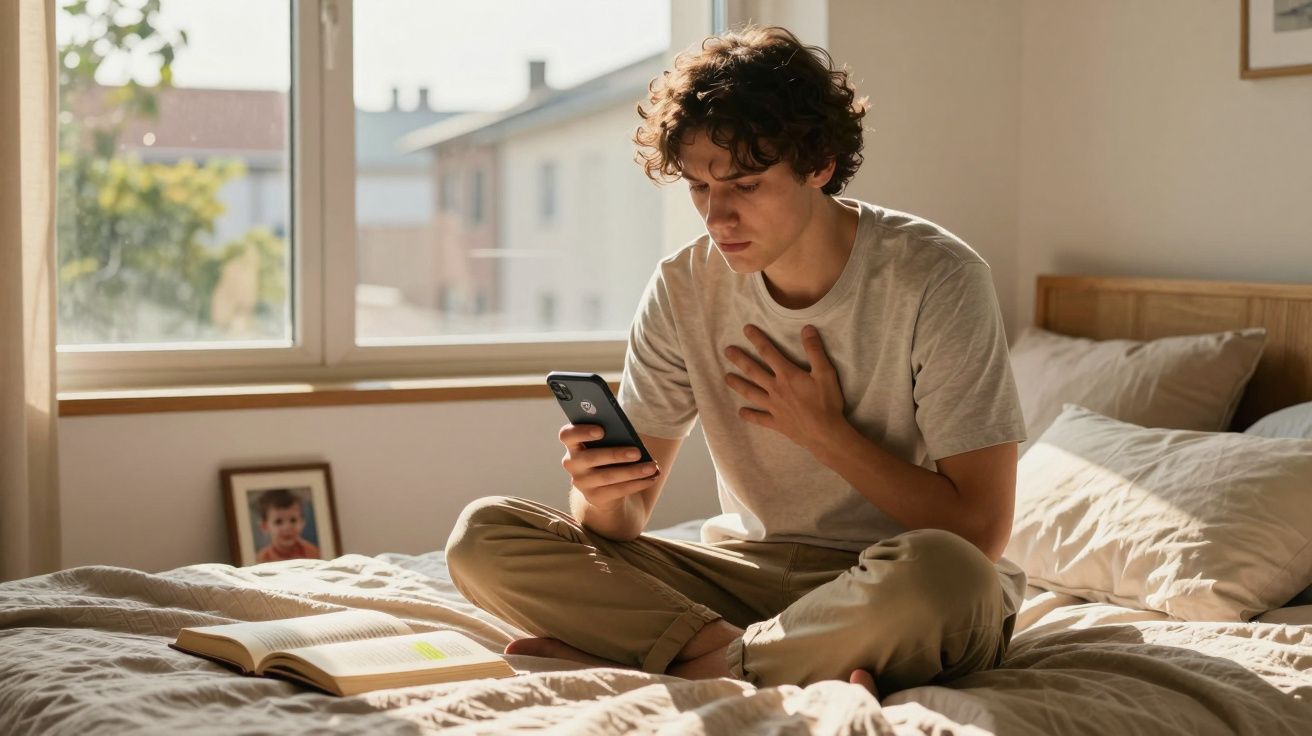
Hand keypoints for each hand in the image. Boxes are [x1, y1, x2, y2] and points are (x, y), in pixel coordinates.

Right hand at [559, 423, 659, 508]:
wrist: (603, 484)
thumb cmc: (607, 451)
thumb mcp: (607, 441)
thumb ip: (612, 433)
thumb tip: (631, 435)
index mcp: (572, 444)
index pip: (567, 435)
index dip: (581, 432)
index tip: (601, 430)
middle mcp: (572, 463)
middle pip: (590, 458)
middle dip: (615, 454)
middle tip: (637, 452)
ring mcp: (582, 482)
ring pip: (607, 477)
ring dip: (632, 472)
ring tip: (652, 466)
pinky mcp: (594, 497)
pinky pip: (617, 491)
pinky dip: (637, 484)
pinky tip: (651, 478)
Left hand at [724, 324, 847, 454]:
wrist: (825, 433)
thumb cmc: (826, 402)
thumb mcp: (825, 373)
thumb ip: (814, 350)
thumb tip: (807, 328)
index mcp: (786, 375)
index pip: (768, 352)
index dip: (757, 339)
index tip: (746, 329)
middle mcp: (775, 389)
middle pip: (753, 371)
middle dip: (739, 359)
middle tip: (727, 351)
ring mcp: (773, 407)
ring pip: (751, 393)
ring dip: (738, 384)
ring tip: (726, 378)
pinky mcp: (776, 422)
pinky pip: (759, 418)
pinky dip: (749, 415)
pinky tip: (741, 412)